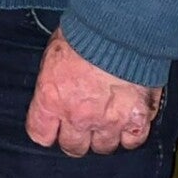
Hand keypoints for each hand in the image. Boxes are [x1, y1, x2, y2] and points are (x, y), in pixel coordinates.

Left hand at [26, 29, 162, 155]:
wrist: (119, 30)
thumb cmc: (82, 34)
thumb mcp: (54, 53)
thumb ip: (54, 81)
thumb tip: (56, 89)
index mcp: (51, 99)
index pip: (40, 134)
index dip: (47, 131)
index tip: (53, 127)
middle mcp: (78, 116)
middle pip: (73, 147)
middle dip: (76, 138)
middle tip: (82, 124)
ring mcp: (108, 122)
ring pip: (103, 147)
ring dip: (104, 136)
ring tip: (106, 121)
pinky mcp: (137, 120)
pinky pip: (132, 142)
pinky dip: (130, 134)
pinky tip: (128, 121)